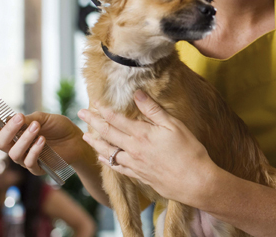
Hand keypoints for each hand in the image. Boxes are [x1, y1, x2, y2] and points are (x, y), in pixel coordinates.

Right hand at [0, 111, 94, 175]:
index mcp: (14, 133)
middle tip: (20, 118)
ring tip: (36, 127)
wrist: (77, 139)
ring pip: (14, 153)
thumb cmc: (58, 127)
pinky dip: (35, 150)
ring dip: (24, 139)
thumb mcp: (44, 118)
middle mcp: (15, 147)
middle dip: (8, 130)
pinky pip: (29, 162)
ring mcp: (24, 158)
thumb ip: (29, 119)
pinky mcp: (36, 168)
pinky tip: (42, 140)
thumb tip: (14, 119)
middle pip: (0, 143)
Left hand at [78, 90, 216, 205]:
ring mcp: (134, 164)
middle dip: (93, 122)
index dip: (104, 110)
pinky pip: (117, 167)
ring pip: (108, 152)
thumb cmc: (189, 151)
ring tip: (85, 136)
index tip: (95, 103)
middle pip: (108, 134)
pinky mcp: (139, 176)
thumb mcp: (174, 125)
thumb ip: (153, 110)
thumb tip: (137, 93)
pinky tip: (102, 158)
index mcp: (142, 134)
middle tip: (81, 113)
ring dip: (95, 143)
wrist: (194, 182)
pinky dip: (107, 161)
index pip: (117, 119)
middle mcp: (133, 149)